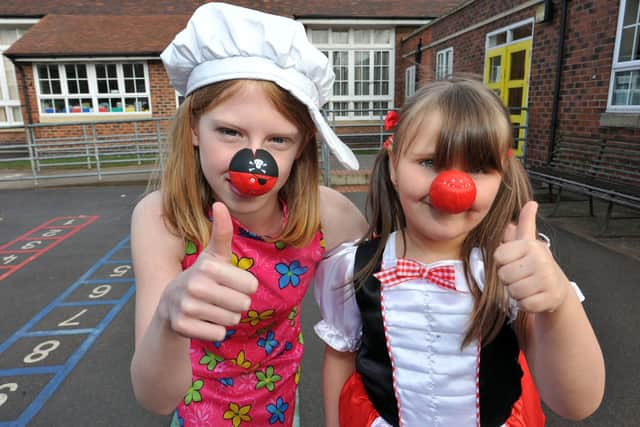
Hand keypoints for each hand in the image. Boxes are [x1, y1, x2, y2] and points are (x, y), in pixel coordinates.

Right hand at [159, 202, 257, 340]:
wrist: (169, 305)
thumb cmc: (202, 276)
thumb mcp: (213, 255)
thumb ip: (222, 232)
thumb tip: (219, 203)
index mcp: (208, 267)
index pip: (251, 286)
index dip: (244, 287)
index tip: (229, 283)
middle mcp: (195, 286)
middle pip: (243, 305)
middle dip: (236, 304)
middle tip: (220, 298)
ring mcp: (187, 307)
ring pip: (232, 320)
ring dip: (225, 317)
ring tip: (210, 308)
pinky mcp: (182, 327)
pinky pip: (218, 334)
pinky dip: (214, 331)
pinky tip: (202, 321)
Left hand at [494, 201, 568, 312]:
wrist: (556, 286)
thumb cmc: (534, 263)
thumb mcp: (527, 242)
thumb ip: (525, 223)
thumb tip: (531, 203)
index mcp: (530, 245)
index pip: (498, 257)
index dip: (503, 263)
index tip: (515, 262)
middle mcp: (540, 260)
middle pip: (504, 276)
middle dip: (509, 279)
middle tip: (522, 276)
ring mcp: (546, 279)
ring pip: (513, 291)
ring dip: (516, 292)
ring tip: (528, 285)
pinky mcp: (549, 298)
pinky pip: (523, 304)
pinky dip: (524, 304)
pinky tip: (533, 296)